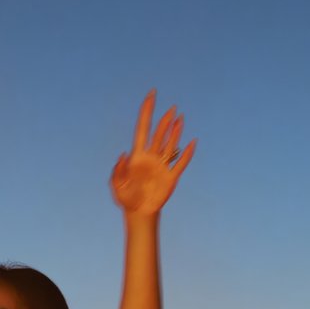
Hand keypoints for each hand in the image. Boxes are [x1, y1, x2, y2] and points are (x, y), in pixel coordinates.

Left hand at [109, 90, 194, 217]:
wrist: (138, 213)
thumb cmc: (126, 198)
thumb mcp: (116, 185)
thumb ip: (118, 170)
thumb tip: (124, 155)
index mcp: (137, 156)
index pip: (142, 129)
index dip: (146, 112)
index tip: (151, 96)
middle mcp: (151, 157)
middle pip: (159, 134)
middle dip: (164, 121)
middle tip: (171, 107)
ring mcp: (162, 166)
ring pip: (171, 145)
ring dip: (175, 132)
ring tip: (180, 118)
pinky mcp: (171, 178)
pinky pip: (181, 164)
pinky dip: (187, 154)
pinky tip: (193, 142)